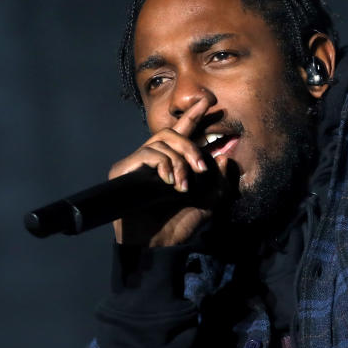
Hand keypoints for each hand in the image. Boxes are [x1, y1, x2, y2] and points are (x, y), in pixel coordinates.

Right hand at [109, 98, 230, 246]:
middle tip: (201, 168)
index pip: (182, 132)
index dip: (193, 116)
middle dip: (191, 146)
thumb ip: (220, 181)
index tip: (208, 102)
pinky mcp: (123, 171)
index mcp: (174, 163)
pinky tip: (169, 182)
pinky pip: (146, 154)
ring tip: (183, 185)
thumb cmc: (180, 225)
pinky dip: (162, 164)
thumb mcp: (210, 202)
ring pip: (161, 142)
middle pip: (171, 132)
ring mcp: (137, 165)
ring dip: (179, 161)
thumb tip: (224, 158)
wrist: (159, 245)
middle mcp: (154, 160)